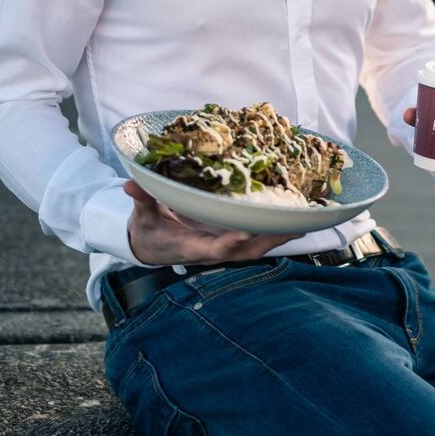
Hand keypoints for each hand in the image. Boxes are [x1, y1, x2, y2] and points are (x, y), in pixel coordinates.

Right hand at [124, 180, 303, 265]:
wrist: (150, 246)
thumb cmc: (147, 229)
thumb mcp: (141, 216)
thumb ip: (141, 200)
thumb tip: (130, 184)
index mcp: (190, 247)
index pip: (212, 248)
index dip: (228, 243)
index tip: (244, 234)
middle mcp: (211, 250)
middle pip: (244, 251)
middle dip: (268, 240)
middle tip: (292, 227)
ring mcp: (222, 247)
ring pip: (255, 248)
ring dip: (278, 238)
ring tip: (304, 223)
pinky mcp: (229, 242)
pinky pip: (255, 240)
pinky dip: (274, 232)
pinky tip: (294, 221)